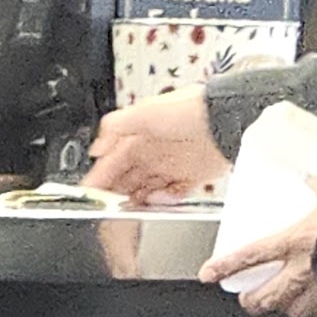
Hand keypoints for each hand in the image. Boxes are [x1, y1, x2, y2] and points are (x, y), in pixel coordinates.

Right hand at [84, 86, 226, 203]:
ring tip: (132, 207)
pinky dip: (165, 200)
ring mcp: (171, 164)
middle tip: (110, 205)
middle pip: (127, 179)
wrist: (225, 118)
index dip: (100, 178)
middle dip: (117, 193)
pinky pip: (172, 194)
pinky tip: (161, 200)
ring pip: (147, 189)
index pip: (112, 161)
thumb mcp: (143, 112)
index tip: (91, 192)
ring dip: (138, 200)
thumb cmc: (187, 109)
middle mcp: (153, 151)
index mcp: (138, 136)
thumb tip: (96, 147)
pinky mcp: (191, 176)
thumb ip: (116, 127)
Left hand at [198, 172, 316, 316]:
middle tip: (249, 299)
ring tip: (284, 305)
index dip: (225, 266)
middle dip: (253, 301)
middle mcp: (306, 269)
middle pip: (266, 297)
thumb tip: (312, 172)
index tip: (208, 274)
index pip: (249, 256)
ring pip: (296, 312)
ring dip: (286, 308)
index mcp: (295, 238)